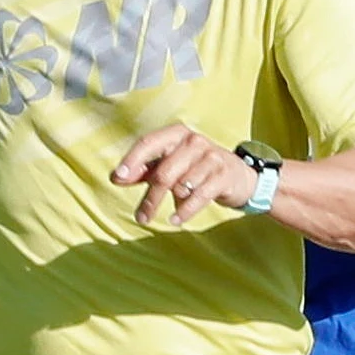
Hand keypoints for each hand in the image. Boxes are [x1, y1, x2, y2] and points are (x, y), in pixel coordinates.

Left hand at [109, 126, 259, 227]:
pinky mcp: (223, 175)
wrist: (238, 176)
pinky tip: (176, 220)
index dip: (132, 160)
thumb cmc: (196, 169)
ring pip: (181, 186)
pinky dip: (185, 211)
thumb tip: (116, 178)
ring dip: (171, 204)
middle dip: (151, 198)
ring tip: (169, 216)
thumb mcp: (170, 165)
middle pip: (164, 172)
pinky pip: (198, 196)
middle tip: (141, 217)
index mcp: (176, 134)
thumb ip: (143, 170)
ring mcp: (210, 157)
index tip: (118, 177)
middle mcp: (193, 141)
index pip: (148, 143)